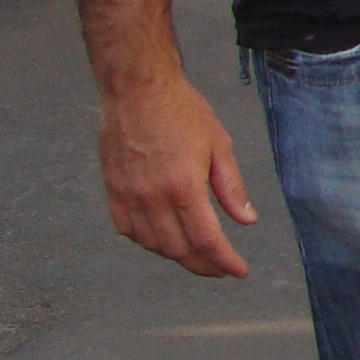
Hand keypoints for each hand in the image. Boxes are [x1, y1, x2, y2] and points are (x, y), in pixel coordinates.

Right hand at [99, 75, 257, 278]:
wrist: (137, 88)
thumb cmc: (181, 111)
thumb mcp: (219, 145)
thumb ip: (231, 187)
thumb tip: (246, 220)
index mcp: (183, 186)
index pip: (206, 240)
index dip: (224, 261)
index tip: (238, 271)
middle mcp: (152, 196)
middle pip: (178, 249)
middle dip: (203, 264)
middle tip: (220, 267)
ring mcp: (128, 195)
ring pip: (152, 244)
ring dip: (177, 255)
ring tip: (197, 254)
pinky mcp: (112, 190)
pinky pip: (127, 229)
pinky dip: (148, 241)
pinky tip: (163, 238)